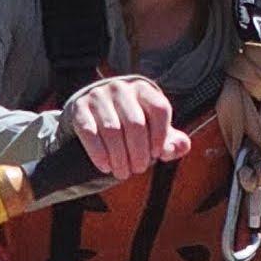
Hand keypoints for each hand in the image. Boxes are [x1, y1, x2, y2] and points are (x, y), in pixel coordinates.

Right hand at [59, 74, 188, 179]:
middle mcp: (121, 88)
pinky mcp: (79, 107)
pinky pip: (89, 133)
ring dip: (119, 157)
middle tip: (139, 169)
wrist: (93, 111)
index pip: (159, 109)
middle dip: (139, 152)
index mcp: (144, 89)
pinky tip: (105, 166)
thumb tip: (181, 147)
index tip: (157, 154)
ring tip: (123, 172)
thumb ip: (172, 140)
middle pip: (135, 123)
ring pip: (112, 131)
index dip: (160, 135)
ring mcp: (98, 95)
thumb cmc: (131, 121)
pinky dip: (99, 153)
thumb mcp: (153, 127)